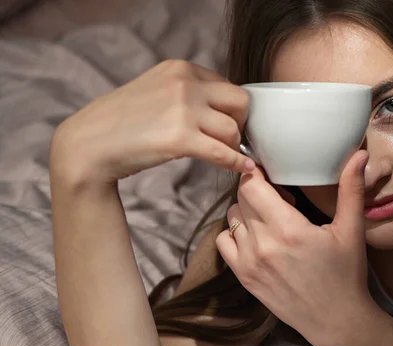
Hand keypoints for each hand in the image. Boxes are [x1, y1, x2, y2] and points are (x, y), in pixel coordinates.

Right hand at [50, 60, 253, 187]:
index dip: (231, 108)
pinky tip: (242, 168)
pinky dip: (236, 162)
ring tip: (224, 155)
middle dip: (240, 122)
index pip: (227, 85)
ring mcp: (184, 110)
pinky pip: (223, 152)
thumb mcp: (155, 90)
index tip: (228, 123)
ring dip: (233, 145)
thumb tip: (220, 108)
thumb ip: (185, 91)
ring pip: (233, 129)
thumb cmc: (121, 122)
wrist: (89, 144)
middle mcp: (185, 83)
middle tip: (230, 139)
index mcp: (180, 68)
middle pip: (239, 102)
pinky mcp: (181, 138)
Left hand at [215, 151, 376, 345]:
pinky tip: (258, 236)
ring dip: (247, 211)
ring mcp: (249, 263)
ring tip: (272, 218)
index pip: (251, 186)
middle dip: (257, 191)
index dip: (257, 173)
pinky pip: (224, 241)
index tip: (270, 172)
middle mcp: (263, 245)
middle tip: (281, 198)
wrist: (336, 320)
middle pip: (241, 199)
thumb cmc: (346, 275)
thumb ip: (351, 189)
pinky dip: (236, 233)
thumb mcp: (351, 230)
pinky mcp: (244, 277)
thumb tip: (359, 154)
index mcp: (288, 230)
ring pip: (232, 218)